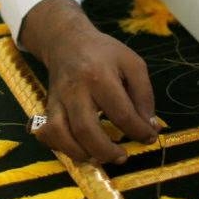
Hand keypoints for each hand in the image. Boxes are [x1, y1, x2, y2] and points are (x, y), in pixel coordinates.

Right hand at [19, 0, 157, 163]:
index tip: (150, 137)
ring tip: (101, 157)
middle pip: (86, 129)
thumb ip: (144, 94)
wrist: (67, 41)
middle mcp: (75, 89)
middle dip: (107, 151)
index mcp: (99, 75)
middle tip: (122, 156)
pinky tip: (80, 150)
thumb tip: (150, 126)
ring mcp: (58, 99)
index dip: (138, 131)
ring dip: (83, 154)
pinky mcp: (48, 106)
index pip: (121, 113)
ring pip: (62, 135)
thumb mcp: (132, 63)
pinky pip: (49, 133)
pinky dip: (62, 147)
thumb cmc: (104, 52)